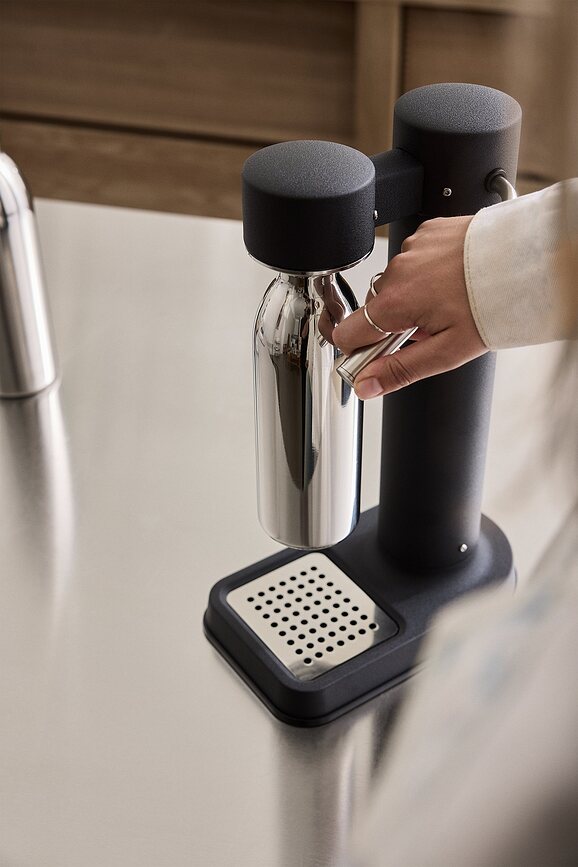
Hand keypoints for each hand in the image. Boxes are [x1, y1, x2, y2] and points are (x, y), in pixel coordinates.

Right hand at [332, 216, 486, 398]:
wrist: (525, 260)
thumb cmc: (491, 305)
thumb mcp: (447, 352)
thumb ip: (400, 370)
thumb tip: (367, 386)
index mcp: (394, 303)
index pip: (346, 334)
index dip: (359, 351)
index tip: (378, 357)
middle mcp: (396, 272)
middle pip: (376, 310)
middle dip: (396, 324)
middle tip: (432, 330)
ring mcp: (410, 248)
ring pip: (396, 285)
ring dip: (412, 297)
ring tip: (448, 302)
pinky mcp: (426, 232)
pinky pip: (414, 260)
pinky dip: (426, 272)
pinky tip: (451, 279)